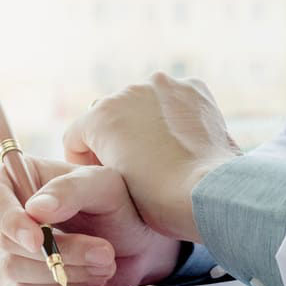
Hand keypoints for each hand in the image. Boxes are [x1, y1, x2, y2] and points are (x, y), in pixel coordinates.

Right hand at [0, 156, 181, 285]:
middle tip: (103, 251)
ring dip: (63, 270)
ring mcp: (1, 250)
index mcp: (11, 177)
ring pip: (14, 270)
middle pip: (3, 240)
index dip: (10, 220)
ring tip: (104, 262)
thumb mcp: (102, 186)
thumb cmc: (115, 203)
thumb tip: (36, 209)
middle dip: (56, 251)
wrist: (131, 242)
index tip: (38, 240)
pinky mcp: (13, 280)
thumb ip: (70, 190)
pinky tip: (89, 277)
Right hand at [63, 72, 240, 241]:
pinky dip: (174, 115)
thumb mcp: (110, 185)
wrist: (209, 193)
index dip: (86, 162)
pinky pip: (172, 99)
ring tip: (162, 154)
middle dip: (116, 138)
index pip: (76, 136)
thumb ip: (100, 159)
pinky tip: (182, 140)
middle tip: (135, 168)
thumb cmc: (157, 199)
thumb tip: (114, 145)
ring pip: (141, 103)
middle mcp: (126, 91)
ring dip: (145, 123)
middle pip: (109, 116)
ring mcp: (162, 85)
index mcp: (98, 116)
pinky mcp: (192, 88)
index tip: (104, 177)